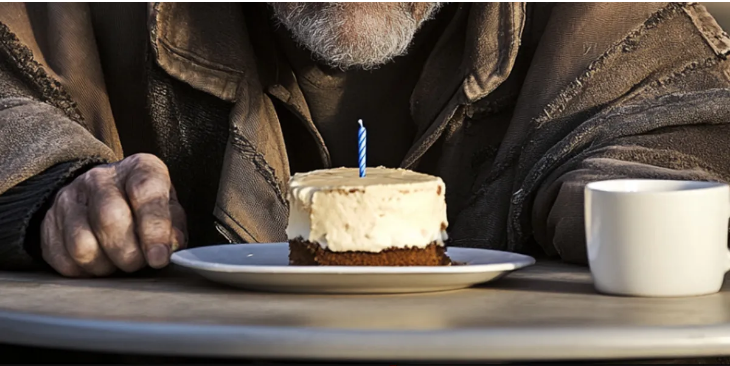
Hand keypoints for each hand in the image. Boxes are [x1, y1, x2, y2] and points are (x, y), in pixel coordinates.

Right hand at [41, 153, 186, 276]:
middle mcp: (101, 177)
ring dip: (105, 265)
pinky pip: (64, 258)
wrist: (101, 194)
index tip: (159, 257)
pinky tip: (99, 261)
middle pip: (110, 219)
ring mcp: (70, 197)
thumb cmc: (145, 206)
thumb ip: (173, 226)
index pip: (145, 193)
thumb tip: (170, 246)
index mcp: (138, 168)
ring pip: (82, 244)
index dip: (154, 229)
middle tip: (139, 263)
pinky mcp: (49, 222)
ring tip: (118, 262)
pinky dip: (85, 271)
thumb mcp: (169, 208)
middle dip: (129, 253)